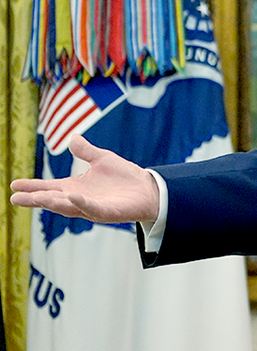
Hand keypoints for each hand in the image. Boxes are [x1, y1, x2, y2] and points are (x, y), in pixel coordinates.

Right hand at [9, 134, 159, 225]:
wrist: (148, 189)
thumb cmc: (125, 177)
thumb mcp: (102, 159)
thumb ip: (86, 151)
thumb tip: (72, 138)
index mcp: (75, 188)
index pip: (49, 187)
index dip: (32, 186)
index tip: (13, 184)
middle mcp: (80, 199)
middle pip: (52, 200)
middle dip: (35, 199)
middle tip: (15, 198)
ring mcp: (92, 208)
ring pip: (68, 207)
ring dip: (53, 203)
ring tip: (37, 198)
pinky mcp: (107, 212)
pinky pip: (92, 209)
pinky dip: (82, 204)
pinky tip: (72, 196)